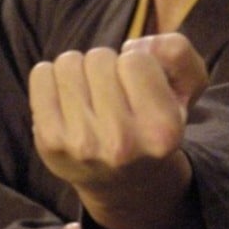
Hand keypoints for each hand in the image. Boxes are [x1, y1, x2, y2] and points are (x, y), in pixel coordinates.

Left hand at [28, 33, 208, 228]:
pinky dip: (53, 77)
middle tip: (114, 93)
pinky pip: (42, 74)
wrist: (124, 183)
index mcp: (162, 131)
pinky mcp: (49, 141)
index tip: (140, 86)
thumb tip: (134, 45)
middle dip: (108, 66)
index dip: (138, 63)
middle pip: (100, 58)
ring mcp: (81, 145)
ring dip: (81, 70)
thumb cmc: (154, 123)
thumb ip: (178, 52)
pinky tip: (69, 99)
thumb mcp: (186, 89)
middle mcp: (122, 143)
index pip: (136, 59)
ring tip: (92, 95)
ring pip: (70, 62)